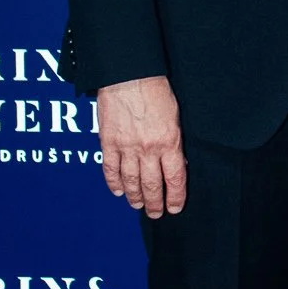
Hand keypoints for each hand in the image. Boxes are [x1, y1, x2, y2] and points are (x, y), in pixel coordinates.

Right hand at [96, 75, 186, 217]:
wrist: (129, 75)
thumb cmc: (156, 90)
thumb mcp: (177, 117)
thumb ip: (176, 142)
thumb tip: (179, 162)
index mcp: (169, 142)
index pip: (175, 179)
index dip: (176, 197)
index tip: (175, 208)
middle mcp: (148, 149)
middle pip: (152, 185)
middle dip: (155, 203)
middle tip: (155, 213)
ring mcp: (126, 147)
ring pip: (131, 181)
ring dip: (135, 197)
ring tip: (138, 205)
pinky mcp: (108, 142)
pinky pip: (110, 169)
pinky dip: (113, 183)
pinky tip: (118, 191)